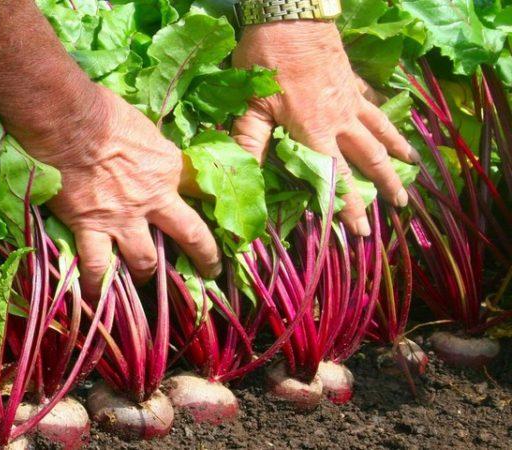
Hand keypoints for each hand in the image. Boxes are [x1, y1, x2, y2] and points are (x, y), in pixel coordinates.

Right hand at [21, 85, 221, 296]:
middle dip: (205, 257)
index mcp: (169, 168)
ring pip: (145, 261)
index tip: (224, 218)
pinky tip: (96, 297)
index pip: (203, 190)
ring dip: (146, 274)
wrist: (67, 119)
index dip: (215, 205)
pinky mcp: (91, 227)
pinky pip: (97, 267)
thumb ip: (150, 149)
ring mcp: (123, 218)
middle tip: (210, 270)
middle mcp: (154, 199)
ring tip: (143, 280)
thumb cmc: (101, 110)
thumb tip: (146, 154)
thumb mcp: (141, 127)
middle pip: (192, 235)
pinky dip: (97, 285)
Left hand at [231, 21, 418, 235]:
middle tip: (400, 207)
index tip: (361, 231)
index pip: (336, 179)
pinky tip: (391, 122)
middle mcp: (340, 120)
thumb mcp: (251, 106)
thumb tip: (241, 182)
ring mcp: (350, 98)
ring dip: (395, 153)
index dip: (349, 207)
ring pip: (380, 131)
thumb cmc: (267, 60)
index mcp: (315, 132)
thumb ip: (248, 144)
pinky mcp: (351, 80)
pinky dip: (386, 116)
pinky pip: (374, 103)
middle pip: (368, 159)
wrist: (291, 15)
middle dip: (384, 185)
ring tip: (412, 169)